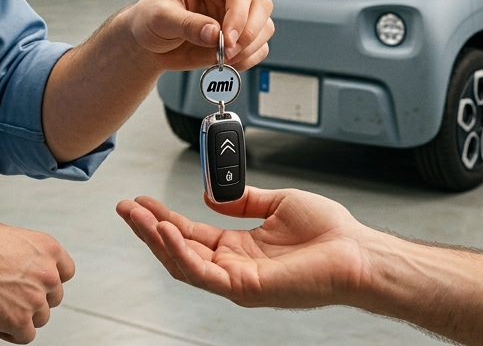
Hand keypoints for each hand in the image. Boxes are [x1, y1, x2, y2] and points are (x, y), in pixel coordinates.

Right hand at [0, 222, 74, 343]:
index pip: (67, 272)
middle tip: (14, 296)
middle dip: (35, 299)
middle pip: (54, 297)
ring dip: (23, 316)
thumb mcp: (11, 235)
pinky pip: (26, 336)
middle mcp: (48, 273)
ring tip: (0, 307)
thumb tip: (25, 261)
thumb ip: (28, 251)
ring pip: (40, 318)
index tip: (40, 285)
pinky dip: (12, 333)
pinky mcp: (20, 320)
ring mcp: (35, 298)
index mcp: (48, 248)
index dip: (52, 280)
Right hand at [116, 188, 366, 308]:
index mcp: (239, 248)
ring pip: (184, 264)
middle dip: (148, 229)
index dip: (163, 217)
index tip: (141, 201)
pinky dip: (182, 252)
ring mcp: (239, 280)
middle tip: (125, 207)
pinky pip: (205, 273)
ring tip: (138, 216)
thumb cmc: (328, 232)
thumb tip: (211, 194)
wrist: (356, 250)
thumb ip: (243, 200)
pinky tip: (167, 232)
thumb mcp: (277, 203)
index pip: (190, 233)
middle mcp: (234, 266)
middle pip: (179, 249)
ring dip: (157, 239)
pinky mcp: (248, 287)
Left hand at [126, 0, 273, 71]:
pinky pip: (259, 47)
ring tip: (221, 58)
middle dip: (248, 33)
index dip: (239, 16)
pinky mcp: (239, 35)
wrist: (149, 43)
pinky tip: (226, 63)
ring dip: (248, 48)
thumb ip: (187, 24)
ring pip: (264, 27)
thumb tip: (213, 33)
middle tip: (227, 52)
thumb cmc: (150, 19)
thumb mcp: (160, 18)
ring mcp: (237, 14)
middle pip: (261, 6)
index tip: (226, 40)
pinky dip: (247, 59)